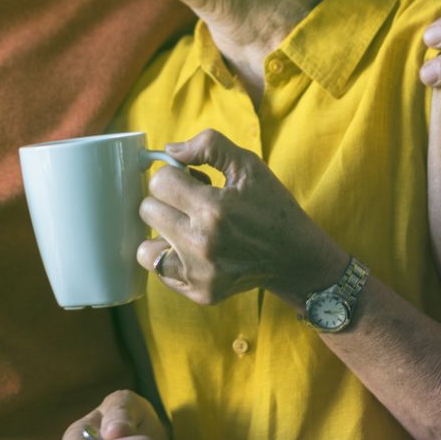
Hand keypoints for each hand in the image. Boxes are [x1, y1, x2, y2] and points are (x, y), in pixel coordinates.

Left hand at [136, 130, 344, 307]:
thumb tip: (169, 150)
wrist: (295, 256)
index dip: (174, 175)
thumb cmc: (270, 206)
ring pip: (145, 248)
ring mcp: (199, 273)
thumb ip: (208, 146)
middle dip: (166, 201)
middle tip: (191, 203)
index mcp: (213, 209)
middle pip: (148, 210)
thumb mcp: (248, 165)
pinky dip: (169, 258)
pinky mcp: (199, 293)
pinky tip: (192, 249)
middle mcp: (202, 244)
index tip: (190, 181)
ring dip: (162, 233)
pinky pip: (159, 271)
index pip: (159, 182)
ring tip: (187, 228)